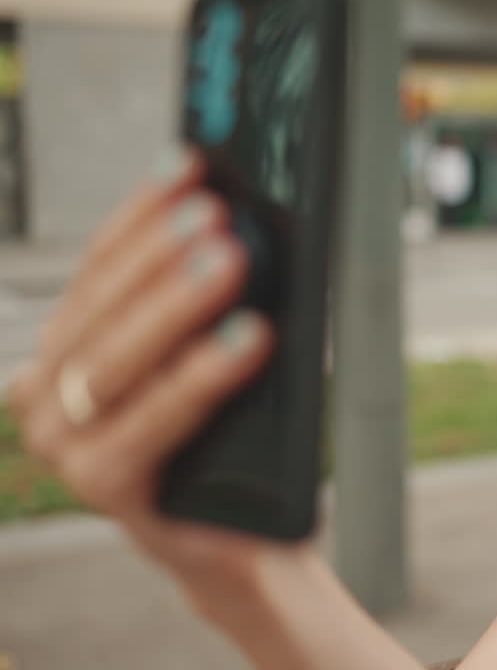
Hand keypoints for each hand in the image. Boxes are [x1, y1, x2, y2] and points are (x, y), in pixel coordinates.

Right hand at [6, 151, 291, 596]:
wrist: (237, 532)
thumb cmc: (225, 433)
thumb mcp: (209, 353)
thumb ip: (205, 299)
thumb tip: (236, 211)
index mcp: (67, 347)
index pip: (100, 264)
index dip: (142, 209)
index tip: (187, 163)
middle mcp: (49, 393)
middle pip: (102, 307)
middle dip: (159, 254)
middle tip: (215, 214)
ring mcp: (67, 444)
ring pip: (117, 361)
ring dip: (175, 305)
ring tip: (230, 261)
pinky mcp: (105, 486)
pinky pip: (153, 420)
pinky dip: (202, 376)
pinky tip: (248, 339)